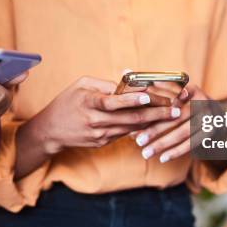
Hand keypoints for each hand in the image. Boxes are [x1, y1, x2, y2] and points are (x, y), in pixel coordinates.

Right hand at [20, 76, 174, 154]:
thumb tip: (126, 86)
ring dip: (153, 122)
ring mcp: (101, 135)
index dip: (132, 100)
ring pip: (132, 128)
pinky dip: (141, 128)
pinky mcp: (103, 143)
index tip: (149, 97)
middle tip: (175, 110)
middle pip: (130, 118)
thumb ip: (104, 84)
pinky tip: (156, 123)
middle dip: (156, 114)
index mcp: (89, 103)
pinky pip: (126, 134)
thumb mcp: (81, 85)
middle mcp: (96, 121)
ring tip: (172, 115)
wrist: (50, 131)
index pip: (113, 102)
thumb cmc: (66, 102)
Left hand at [134, 83, 207, 163]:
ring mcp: (209, 118)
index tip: (143, 112)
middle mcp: (203, 102)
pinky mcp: (210, 133)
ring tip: (145, 153)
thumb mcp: (171, 92)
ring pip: (184, 133)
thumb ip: (151, 85)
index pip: (175, 95)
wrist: (215, 116)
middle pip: (178, 117)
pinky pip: (192, 144)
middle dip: (156, 129)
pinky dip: (176, 152)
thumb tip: (125, 72)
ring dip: (163, 144)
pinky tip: (162, 158)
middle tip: (138, 141)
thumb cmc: (182, 103)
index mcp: (191, 89)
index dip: (160, 104)